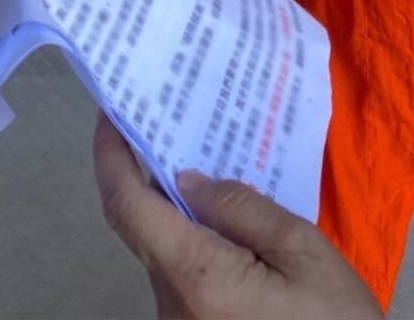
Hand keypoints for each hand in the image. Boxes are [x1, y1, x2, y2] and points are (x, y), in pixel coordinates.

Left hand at [93, 113, 381, 319]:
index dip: (111, 156)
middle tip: (184, 128)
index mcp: (194, 277)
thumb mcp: (303, 252)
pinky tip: (233, 227)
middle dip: (159, 179)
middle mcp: (172, 307)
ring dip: (184, 216)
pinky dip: (199, 246)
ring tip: (219, 171)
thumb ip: (242, 209)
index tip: (113, 113)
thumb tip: (189, 181)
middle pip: (147, 230)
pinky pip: (185, 280)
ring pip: (168, 256)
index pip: (127, 208)